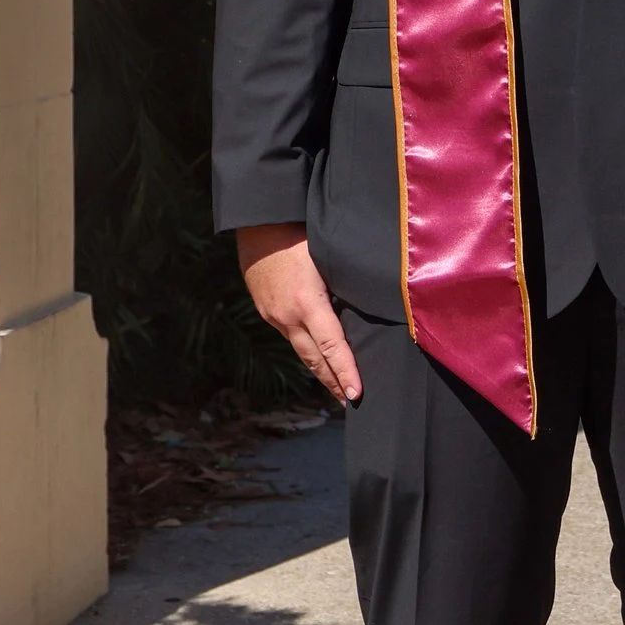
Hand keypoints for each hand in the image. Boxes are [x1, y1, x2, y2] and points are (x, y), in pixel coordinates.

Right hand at [234, 224, 363, 406]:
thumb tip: (368, 305)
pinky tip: (314, 352)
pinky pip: (289, 334)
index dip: (345, 372)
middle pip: (314, 359)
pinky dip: (304, 347)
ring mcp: (273, 315)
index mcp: (307, 303)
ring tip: (335, 385)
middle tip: (349, 402)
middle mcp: (288, 316)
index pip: (332, 347)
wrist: (256, 223)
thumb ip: (344, 285)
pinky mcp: (265, 309)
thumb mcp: (328, 259)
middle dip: (332, 382)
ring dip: (318, 368)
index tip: (357, 394)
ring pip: (300, 349)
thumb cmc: (299, 233)